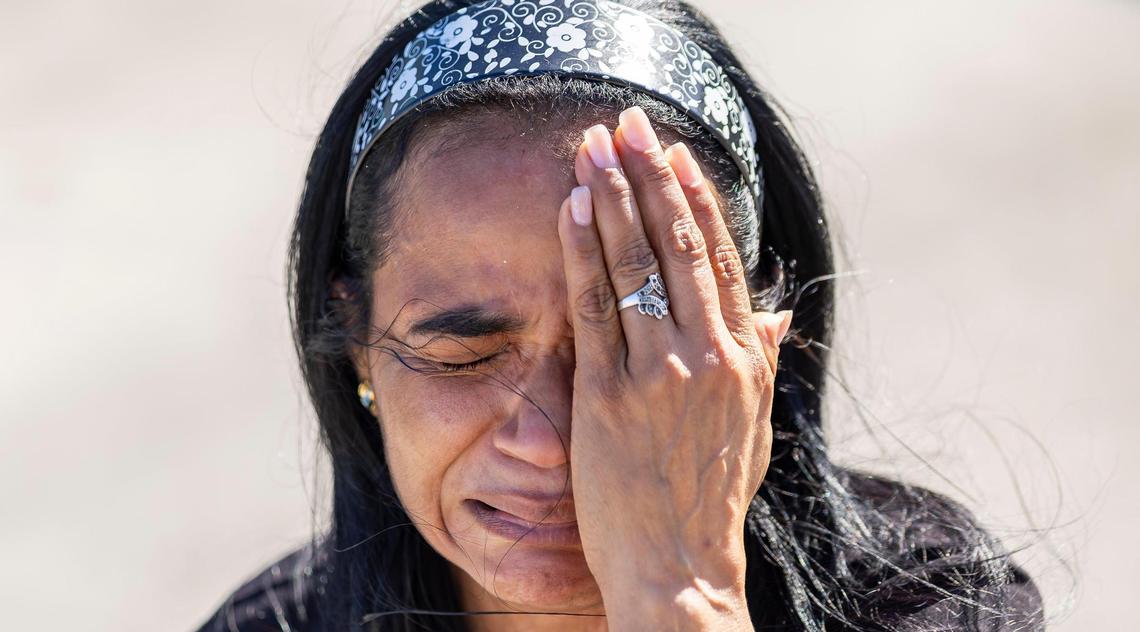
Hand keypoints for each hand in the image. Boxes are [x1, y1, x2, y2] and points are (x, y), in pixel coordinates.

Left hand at [556, 106, 791, 624]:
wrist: (679, 568)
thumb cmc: (714, 499)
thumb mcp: (756, 426)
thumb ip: (764, 361)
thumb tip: (779, 312)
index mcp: (745, 358)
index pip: (723, 260)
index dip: (698, 200)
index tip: (676, 154)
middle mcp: (707, 355)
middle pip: (678, 246)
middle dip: (649, 176)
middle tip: (628, 123)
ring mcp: (657, 373)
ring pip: (634, 264)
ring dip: (609, 198)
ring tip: (591, 147)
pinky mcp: (608, 395)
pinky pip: (593, 307)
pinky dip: (581, 253)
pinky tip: (569, 209)